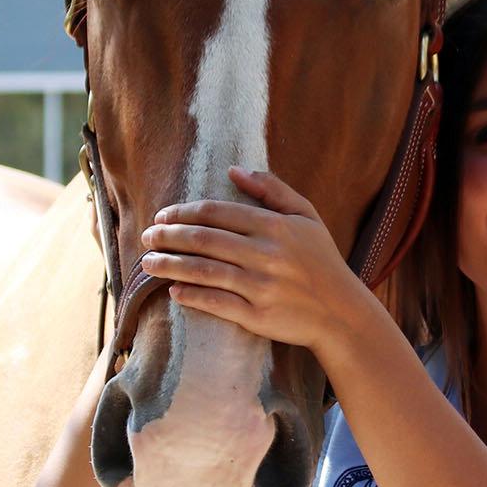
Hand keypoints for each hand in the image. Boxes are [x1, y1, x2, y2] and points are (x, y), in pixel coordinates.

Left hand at [138, 167, 379, 357]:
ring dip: (169, 265)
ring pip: (203, 271)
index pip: (216, 212)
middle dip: (167, 236)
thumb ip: (272, 189)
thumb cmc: (321, 260)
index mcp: (274, 226)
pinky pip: (216, 303)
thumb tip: (234, 170)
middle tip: (146, 237)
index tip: (162, 215)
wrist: (341, 312)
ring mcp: (260, 287)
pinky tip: (173, 291)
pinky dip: (191, 296)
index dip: (183, 212)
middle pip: (203, 240)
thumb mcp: (306, 215)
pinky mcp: (257, 316)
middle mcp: (265, 254)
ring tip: (147, 264)